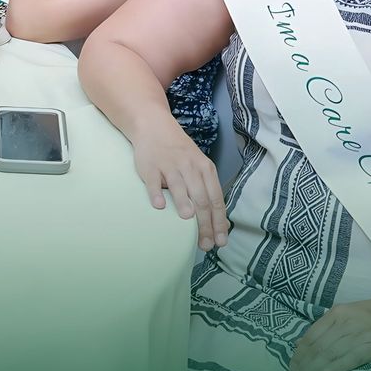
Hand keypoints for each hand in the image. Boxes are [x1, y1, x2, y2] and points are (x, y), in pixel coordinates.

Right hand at [129, 125, 226, 250]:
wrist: (154, 126)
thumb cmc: (179, 152)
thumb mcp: (198, 165)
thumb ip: (205, 188)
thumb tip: (214, 219)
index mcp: (205, 169)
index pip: (216, 200)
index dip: (219, 222)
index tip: (220, 242)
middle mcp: (190, 167)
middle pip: (201, 198)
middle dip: (204, 223)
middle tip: (204, 243)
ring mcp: (170, 165)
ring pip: (180, 186)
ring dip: (183, 203)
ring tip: (187, 220)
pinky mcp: (150, 165)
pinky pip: (154, 180)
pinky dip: (156, 192)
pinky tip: (159, 205)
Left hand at [288, 295, 370, 370]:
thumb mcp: (353, 313)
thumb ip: (334, 326)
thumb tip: (313, 343)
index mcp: (338, 313)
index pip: (312, 335)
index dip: (299, 352)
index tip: (291, 366)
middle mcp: (345, 323)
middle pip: (317, 347)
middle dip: (301, 365)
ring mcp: (359, 334)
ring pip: (329, 354)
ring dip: (312, 370)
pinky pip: (350, 358)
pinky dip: (337, 367)